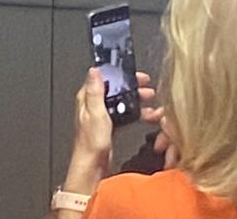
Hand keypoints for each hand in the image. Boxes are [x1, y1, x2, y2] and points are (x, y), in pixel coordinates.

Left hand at [66, 69, 157, 190]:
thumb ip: (95, 92)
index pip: (103, 78)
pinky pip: (124, 114)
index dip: (120, 74)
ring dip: (135, 100)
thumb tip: (94, 71)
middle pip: (115, 89)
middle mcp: (93, 106)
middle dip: (132, 87)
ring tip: (149, 100)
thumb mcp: (96, 113)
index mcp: (87, 99)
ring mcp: (102, 116)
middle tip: (146, 88)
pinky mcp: (109, 126)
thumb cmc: (91, 142)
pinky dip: (135, 112)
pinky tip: (145, 115)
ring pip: (121, 102)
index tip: (135, 75)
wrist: (93, 164)